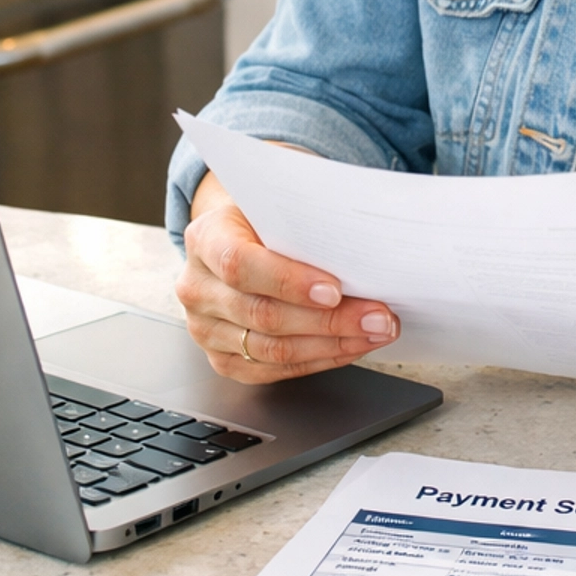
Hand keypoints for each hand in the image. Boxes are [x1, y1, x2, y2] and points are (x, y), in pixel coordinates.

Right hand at [177, 170, 398, 383]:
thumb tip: (364, 245)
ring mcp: (205, 329)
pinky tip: (351, 346)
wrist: (238, 238)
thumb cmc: (264, 220)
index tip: (336, 290)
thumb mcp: (277, 206)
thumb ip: (305, 223)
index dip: (289, 281)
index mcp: (205, 238)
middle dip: (331, 320)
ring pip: (272, 349)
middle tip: (379, 317)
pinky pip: (274, 370)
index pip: (240, 264)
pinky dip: (320, 359)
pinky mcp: (223, 359)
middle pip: (263, 314)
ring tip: (375, 332)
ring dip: (333, 344)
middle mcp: (197, 287)